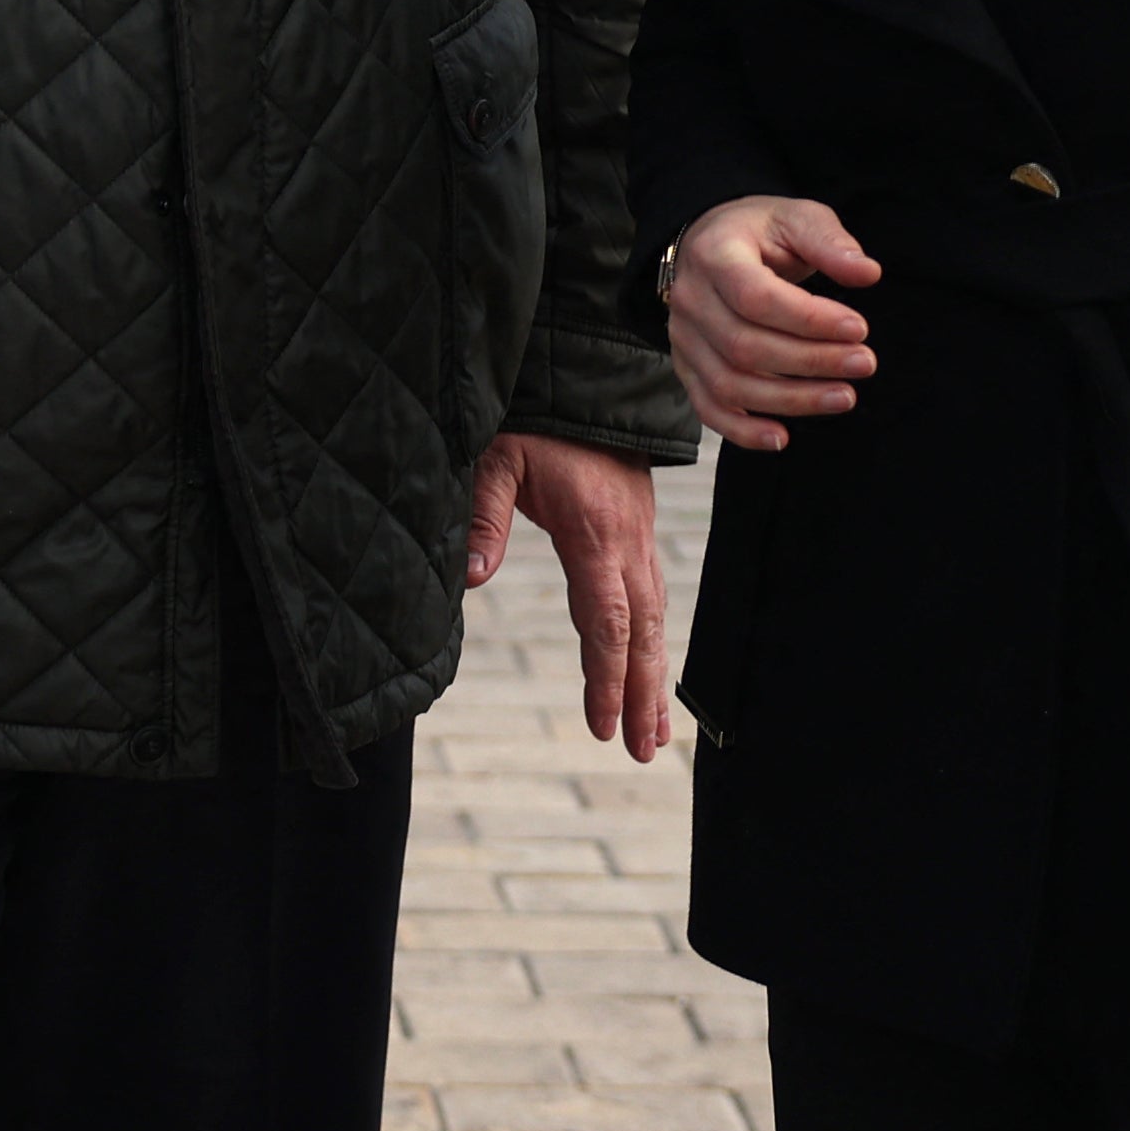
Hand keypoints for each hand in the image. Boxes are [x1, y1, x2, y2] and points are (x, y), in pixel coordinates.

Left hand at [462, 433, 669, 761]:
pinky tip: (651, 672)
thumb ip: (484, 515)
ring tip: (655, 735)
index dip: (606, 677)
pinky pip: (651, 598)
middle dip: (641, 695)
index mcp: (593, 531)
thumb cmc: (536, 417)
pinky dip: (653, 643)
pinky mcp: (639, 533)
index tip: (603, 727)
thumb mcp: (497, 456)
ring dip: (655, 677)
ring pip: (654, 620)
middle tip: (640, 754)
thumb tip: (474, 579)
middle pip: (640, 632)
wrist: (586, 375)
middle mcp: (627, 542)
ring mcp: (639, 538)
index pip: (606, 619)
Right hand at [659, 196, 883, 449]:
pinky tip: (782, 438)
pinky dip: (742, 432)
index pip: (756, 298)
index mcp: (714, 255)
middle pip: (746, 347)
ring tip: (844, 396)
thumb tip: (867, 273)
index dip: (809, 320)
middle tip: (865, 363)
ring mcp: (683, 338)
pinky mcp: (687, 367)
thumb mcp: (797, 218)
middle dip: (811, 362)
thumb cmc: (760, 232)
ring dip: (791, 400)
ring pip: (731, 384)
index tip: (859, 328)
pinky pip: (708, 408)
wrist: (709, 243)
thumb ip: (830, 242)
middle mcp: (690, 300)